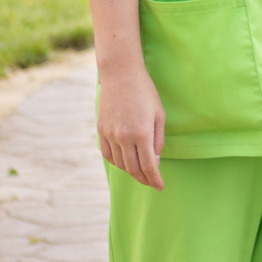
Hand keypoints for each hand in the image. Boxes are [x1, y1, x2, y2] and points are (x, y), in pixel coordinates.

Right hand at [96, 64, 165, 190]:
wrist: (121, 75)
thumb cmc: (145, 92)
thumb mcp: (159, 113)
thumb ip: (158, 139)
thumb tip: (155, 161)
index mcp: (142, 132)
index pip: (149, 166)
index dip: (155, 179)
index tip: (160, 186)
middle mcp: (124, 137)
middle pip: (134, 169)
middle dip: (144, 179)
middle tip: (152, 182)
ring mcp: (110, 135)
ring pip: (120, 164)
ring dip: (131, 171)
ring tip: (141, 172)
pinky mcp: (101, 131)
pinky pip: (108, 155)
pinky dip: (117, 162)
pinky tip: (125, 161)